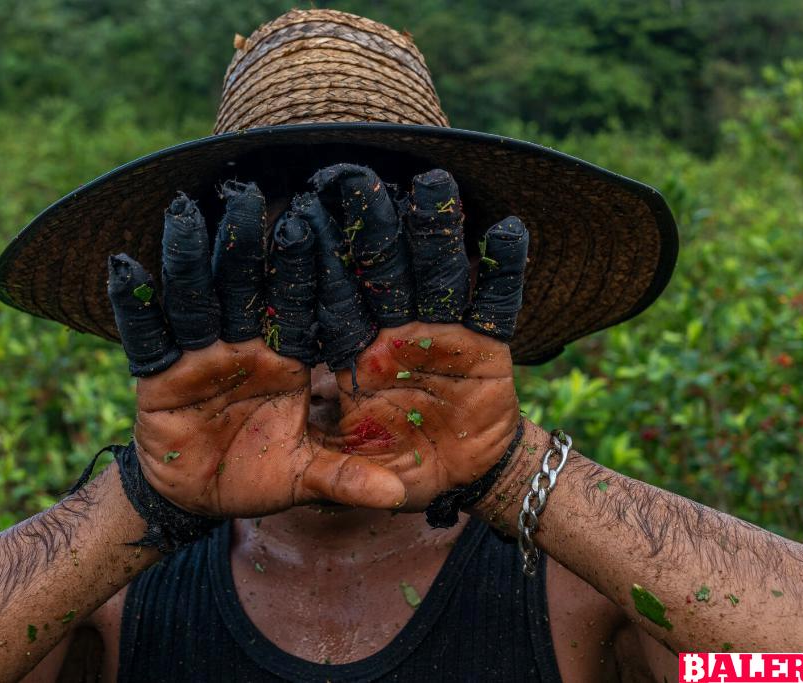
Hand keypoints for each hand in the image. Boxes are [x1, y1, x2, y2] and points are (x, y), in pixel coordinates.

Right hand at [107, 183, 404, 517]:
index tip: (317, 227)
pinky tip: (124, 266)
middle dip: (246, 247)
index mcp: (291, 361)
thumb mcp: (306, 478)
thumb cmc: (260, 476)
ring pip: (195, 300)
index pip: (301, 309)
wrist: (199, 498)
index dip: (307, 272)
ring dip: (190, 259)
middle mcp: (247, 348)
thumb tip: (398, 497)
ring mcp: (201, 357)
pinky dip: (134, 305)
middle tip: (249, 196)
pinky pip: (146, 337)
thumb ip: (347, 477)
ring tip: (185, 213)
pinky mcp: (159, 374)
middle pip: (246, 290)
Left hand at [303, 165, 527, 511]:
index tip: (300, 221)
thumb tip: (293, 457)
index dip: (318, 267)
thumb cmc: (389, 466)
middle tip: (357, 180)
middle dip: (373, 231)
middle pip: (383, 275)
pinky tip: (509, 231)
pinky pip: (497, 306)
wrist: (453, 475)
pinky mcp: (488, 348)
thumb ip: (333, 471)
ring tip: (434, 185)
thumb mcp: (352, 473)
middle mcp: (394, 336)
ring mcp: (442, 337)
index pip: (333, 304)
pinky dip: (505, 272)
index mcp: (354, 356)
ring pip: (437, 277)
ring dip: (436, 233)